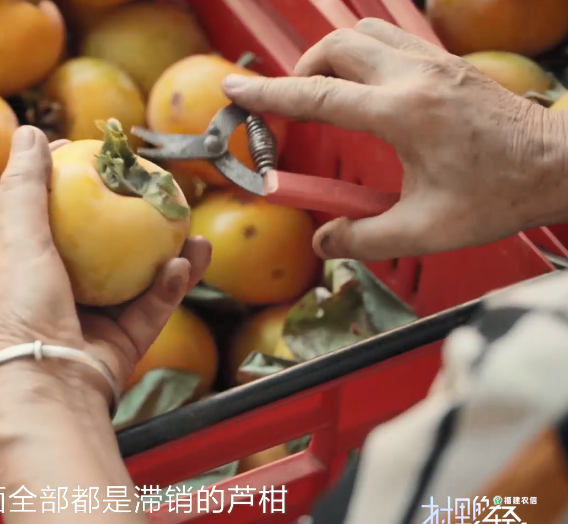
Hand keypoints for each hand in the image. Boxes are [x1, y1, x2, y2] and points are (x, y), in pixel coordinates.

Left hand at [0, 126, 211, 403]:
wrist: (51, 390)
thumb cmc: (23, 311)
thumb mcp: (17, 239)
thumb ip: (25, 188)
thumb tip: (29, 131)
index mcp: (17, 263)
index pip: (31, 208)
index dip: (55, 176)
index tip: (87, 150)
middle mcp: (52, 286)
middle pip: (93, 238)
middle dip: (126, 211)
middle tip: (153, 183)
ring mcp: (89, 314)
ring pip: (134, 272)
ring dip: (165, 248)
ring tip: (192, 225)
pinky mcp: (120, 340)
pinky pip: (152, 305)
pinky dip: (171, 283)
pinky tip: (189, 260)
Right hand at [222, 18, 567, 260]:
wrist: (561, 165)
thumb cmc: (501, 193)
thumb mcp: (426, 230)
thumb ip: (364, 238)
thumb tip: (325, 240)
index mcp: (403, 114)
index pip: (318, 96)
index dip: (269, 95)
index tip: (237, 89)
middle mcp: (416, 77)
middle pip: (337, 47)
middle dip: (301, 71)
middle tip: (289, 104)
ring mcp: (434, 64)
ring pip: (364, 33)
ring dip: (332, 56)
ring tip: (321, 91)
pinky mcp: (448, 65)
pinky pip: (391, 40)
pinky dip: (363, 55)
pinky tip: (363, 86)